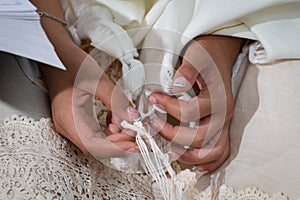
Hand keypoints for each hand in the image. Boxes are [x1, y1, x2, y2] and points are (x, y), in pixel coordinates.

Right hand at [41, 51, 139, 158]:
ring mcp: (71, 124)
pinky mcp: (76, 120)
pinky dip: (109, 129)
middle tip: (135, 131)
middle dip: (119, 141)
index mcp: (69, 118)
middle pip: (96, 146)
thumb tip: (132, 117)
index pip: (93, 145)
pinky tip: (115, 117)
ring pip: (97, 140)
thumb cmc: (69, 64)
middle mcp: (67, 125)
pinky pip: (95, 132)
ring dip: (115, 135)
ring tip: (127, 121)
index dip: (115, 148)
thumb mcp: (97, 79)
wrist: (57, 55)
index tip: (132, 145)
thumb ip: (116, 100)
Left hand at [148, 35, 243, 170]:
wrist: (220, 53)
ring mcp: (225, 124)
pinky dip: (207, 163)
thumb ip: (187, 71)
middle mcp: (224, 115)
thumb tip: (175, 87)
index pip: (190, 112)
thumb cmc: (207, 55)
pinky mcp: (222, 129)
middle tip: (154, 126)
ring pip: (213, 152)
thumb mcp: (196, 56)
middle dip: (172, 135)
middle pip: (200, 138)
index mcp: (218, 97)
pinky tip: (192, 164)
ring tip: (169, 151)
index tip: (152, 98)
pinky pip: (221, 153)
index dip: (167, 107)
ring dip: (190, 156)